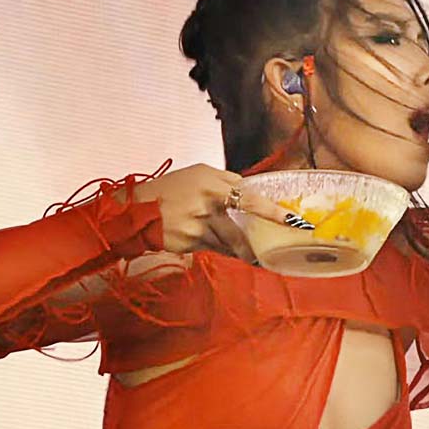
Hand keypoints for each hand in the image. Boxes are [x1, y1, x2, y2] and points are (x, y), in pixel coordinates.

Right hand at [116, 163, 313, 256]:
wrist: (136, 210)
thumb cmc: (169, 189)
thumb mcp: (197, 175)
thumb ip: (225, 182)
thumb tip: (250, 193)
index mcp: (211, 182)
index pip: (250, 197)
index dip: (273, 211)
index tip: (292, 221)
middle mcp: (207, 203)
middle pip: (242, 226)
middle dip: (259, 240)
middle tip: (275, 247)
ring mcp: (199, 225)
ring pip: (230, 242)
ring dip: (240, 248)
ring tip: (250, 254)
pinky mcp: (191, 242)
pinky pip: (216, 249)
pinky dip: (222, 250)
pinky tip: (220, 248)